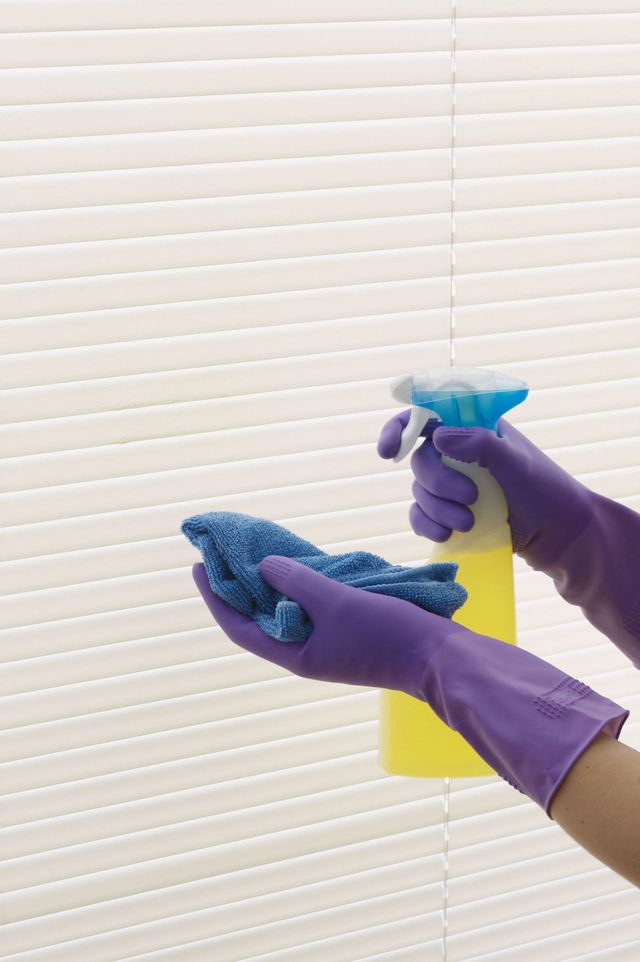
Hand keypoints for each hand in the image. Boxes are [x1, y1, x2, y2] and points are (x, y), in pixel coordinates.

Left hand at [192, 556, 463, 699]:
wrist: (438, 657)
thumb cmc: (386, 633)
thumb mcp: (337, 602)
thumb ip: (298, 582)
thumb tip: (265, 566)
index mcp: (295, 655)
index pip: (240, 628)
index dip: (216, 599)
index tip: (198, 568)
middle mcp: (306, 652)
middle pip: (259, 621)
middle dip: (239, 591)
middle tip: (223, 557)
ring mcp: (327, 645)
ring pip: (286, 614)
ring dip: (269, 587)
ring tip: (255, 557)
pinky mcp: (347, 634)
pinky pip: (310, 609)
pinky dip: (298, 588)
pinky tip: (299, 567)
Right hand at [378, 412, 593, 570]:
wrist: (560, 537)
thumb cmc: (546, 491)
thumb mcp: (517, 464)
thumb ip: (480, 445)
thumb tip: (438, 437)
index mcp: (474, 428)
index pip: (426, 416)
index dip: (399, 429)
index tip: (390, 452)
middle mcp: (460, 453)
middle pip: (421, 460)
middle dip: (439, 483)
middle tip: (470, 499)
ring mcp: (454, 484)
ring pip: (420, 491)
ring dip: (438, 509)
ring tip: (469, 523)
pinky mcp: (451, 513)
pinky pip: (420, 516)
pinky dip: (427, 525)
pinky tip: (446, 534)